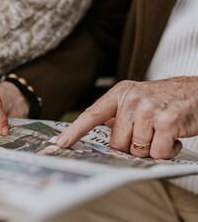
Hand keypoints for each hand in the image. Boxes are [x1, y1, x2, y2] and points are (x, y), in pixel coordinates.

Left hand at [55, 77, 197, 158]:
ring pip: (136, 150)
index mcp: (120, 94)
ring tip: (161, 132)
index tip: (60, 143)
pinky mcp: (167, 121)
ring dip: (150, 148)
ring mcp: (148, 110)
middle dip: (131, 145)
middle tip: (147, 132)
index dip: (74, 130)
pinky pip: (156, 153)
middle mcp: (132, 100)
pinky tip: (173, 137)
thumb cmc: (164, 99)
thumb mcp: (136, 98)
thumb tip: (102, 131)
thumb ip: (117, 115)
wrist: (196, 92)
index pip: (92, 114)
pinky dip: (166, 151)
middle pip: (116, 143)